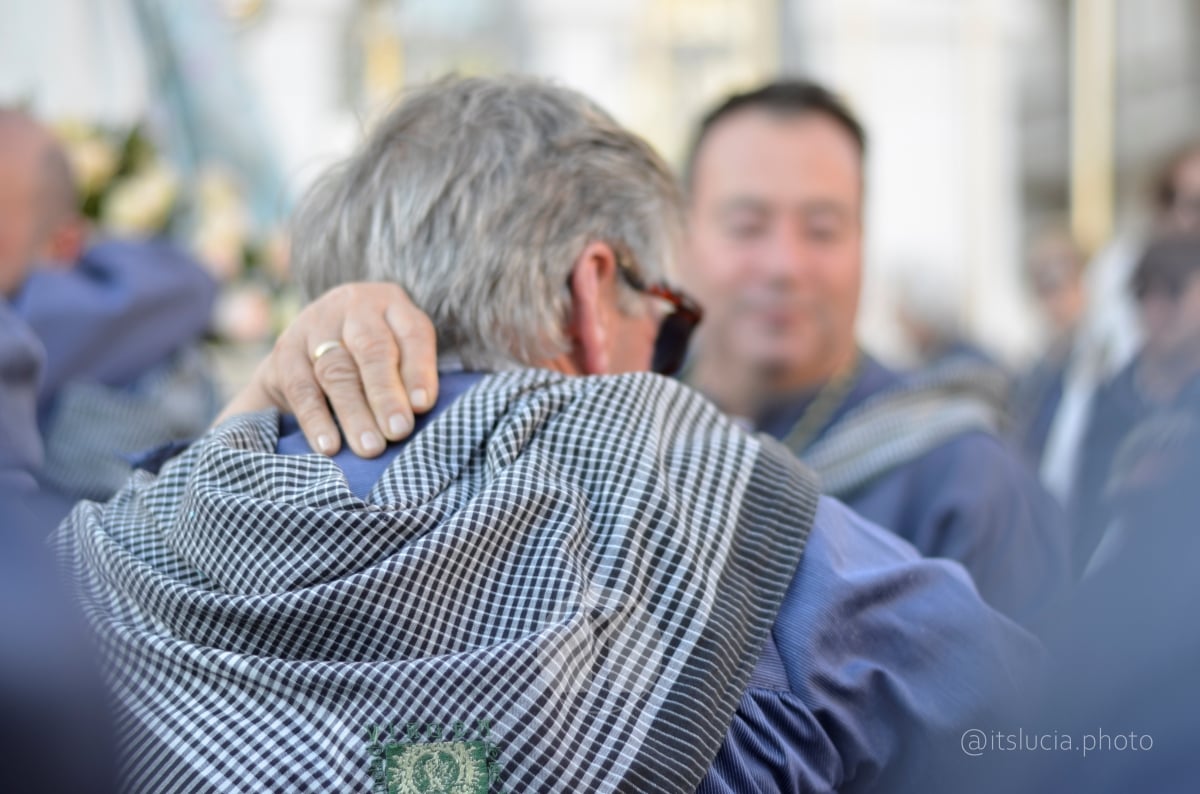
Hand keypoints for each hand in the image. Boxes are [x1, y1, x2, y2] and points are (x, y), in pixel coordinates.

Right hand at [217, 282, 439, 456]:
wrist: (313, 344)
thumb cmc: (375, 358)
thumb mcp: (401, 352)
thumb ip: (413, 375)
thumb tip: (418, 407)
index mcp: (391, 304)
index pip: (411, 333)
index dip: (419, 370)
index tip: (422, 406)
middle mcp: (353, 306)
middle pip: (371, 348)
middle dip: (386, 394)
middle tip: (398, 431)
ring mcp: (314, 324)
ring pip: (336, 370)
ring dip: (355, 413)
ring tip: (371, 447)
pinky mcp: (285, 350)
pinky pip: (301, 388)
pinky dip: (316, 420)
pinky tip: (329, 446)